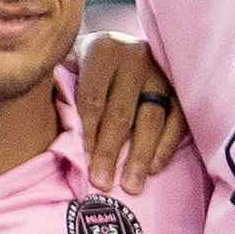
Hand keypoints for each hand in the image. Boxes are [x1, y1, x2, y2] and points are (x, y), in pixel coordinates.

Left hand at [71, 32, 194, 194]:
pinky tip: (154, 169)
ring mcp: (160, 71)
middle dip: (110, 151)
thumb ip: (59, 92)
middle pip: (120, 112)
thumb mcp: (67, 67)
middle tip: (102, 182)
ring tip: (131, 186)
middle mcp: (134, 56)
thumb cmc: (84, 65)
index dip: (87, 134)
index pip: (92, 99)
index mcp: (101, 50)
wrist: (119, 47)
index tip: (81, 164)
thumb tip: (54, 134)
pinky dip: (166, 146)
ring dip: (140, 156)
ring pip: (151, 118)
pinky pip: (178, 119)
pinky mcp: (179, 85)